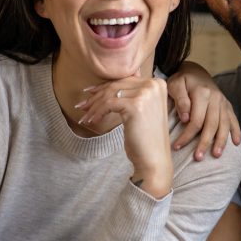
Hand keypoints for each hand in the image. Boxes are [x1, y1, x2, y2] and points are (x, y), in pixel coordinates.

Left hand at [78, 76, 173, 197]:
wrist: (155, 159)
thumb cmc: (146, 139)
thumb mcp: (142, 110)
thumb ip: (131, 95)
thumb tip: (105, 87)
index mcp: (157, 83)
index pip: (125, 80)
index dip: (105, 87)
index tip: (90, 93)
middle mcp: (154, 85)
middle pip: (117, 86)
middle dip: (96, 96)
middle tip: (82, 105)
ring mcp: (146, 94)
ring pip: (110, 94)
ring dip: (94, 106)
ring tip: (84, 116)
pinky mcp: (136, 105)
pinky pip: (108, 104)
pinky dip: (97, 112)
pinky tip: (92, 121)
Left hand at [166, 62, 240, 160]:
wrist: (195, 71)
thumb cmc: (182, 80)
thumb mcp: (175, 84)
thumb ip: (180, 100)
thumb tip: (186, 118)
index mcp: (202, 93)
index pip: (195, 120)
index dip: (187, 135)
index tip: (176, 147)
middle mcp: (215, 98)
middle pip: (211, 125)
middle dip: (205, 143)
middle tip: (198, 158)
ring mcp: (223, 102)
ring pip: (224, 124)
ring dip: (221, 141)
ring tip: (216, 155)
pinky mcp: (227, 105)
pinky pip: (233, 119)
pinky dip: (236, 131)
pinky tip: (236, 143)